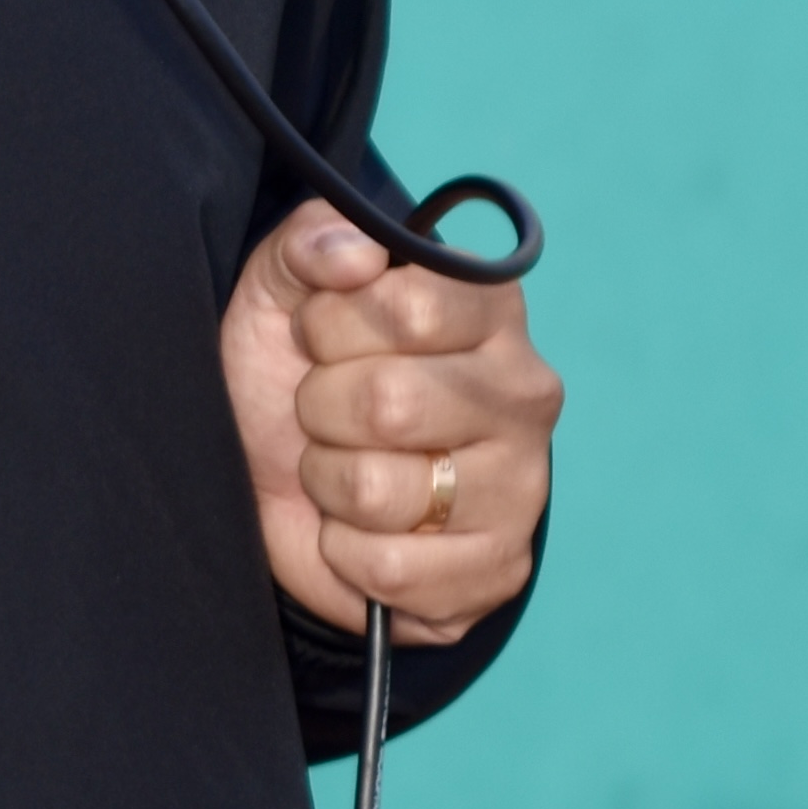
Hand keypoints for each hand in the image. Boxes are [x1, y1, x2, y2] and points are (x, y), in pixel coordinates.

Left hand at [225, 205, 559, 641]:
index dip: (333, 325)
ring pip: (380, 490)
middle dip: (320, 410)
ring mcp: (522, 485)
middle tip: (324, 412)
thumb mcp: (283, 288)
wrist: (283, 482)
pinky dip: (345, 553)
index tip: (319, 336)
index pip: (411, 308)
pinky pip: (391, 569)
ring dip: (327, 484)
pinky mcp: (501, 567)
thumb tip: (356, 253)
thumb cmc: (296, 372)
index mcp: (489, 307)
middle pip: (391, 403)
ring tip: (339, 469)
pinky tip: (356, 529)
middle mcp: (525, 390)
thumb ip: (312, 239)